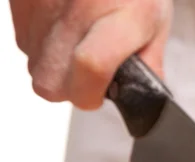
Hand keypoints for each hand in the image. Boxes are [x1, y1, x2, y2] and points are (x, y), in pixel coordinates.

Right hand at [9, 0, 172, 109]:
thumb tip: (142, 100)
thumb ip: (149, 65)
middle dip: (73, 88)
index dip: (92, 93)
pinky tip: (64, 26)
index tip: (100, 93)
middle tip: (93, 69)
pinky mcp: (20, 2)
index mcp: (119, 18)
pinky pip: (24, 43)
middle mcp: (76, 11)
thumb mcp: (155, 24)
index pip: (91, 67)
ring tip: (81, 40)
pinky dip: (43, 44)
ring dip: (57, 67)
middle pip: (53, 83)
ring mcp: (41, 6)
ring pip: (36, 67)